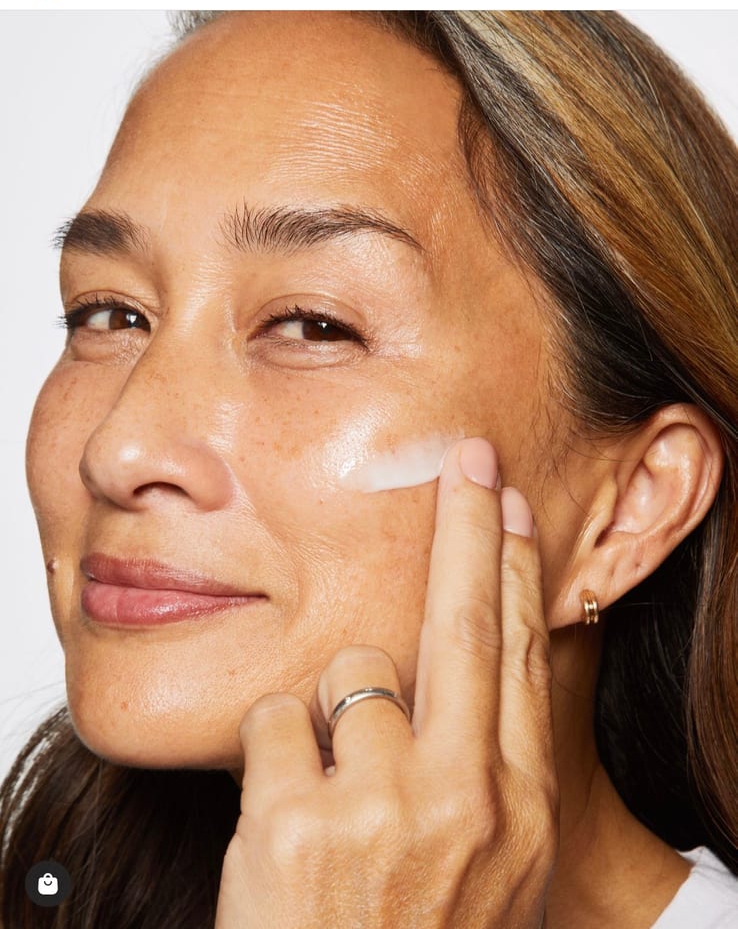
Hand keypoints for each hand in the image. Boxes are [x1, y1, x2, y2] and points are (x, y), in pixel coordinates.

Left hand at [215, 438, 557, 927]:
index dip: (514, 574)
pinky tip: (283, 821)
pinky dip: (272, 756)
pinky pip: (276, 722)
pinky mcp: (300, 821)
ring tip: (328, 798)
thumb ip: (478, 769)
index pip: (521, 660)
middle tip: (469, 461)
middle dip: (469, 528)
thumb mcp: (484, 867)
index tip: (508, 510)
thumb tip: (456, 669)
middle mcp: (464, 799)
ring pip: (349, 678)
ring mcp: (384, 808)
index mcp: (515, 809)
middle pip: (467, 626)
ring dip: (331, 716)